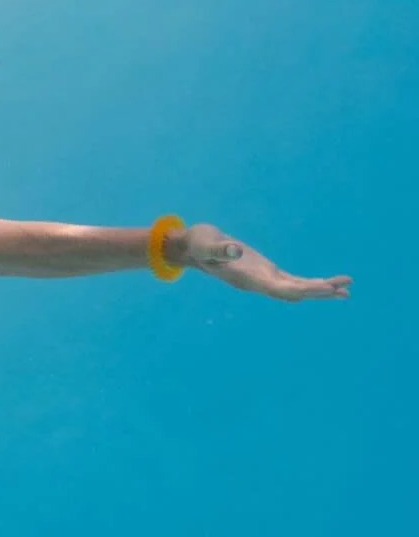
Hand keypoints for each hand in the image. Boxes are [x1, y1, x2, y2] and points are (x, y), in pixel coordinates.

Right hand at [173, 223, 350, 301]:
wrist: (190, 248)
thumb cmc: (198, 243)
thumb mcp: (206, 244)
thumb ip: (220, 249)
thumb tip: (235, 249)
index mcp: (246, 278)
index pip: (279, 288)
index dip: (302, 288)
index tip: (323, 288)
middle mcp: (257, 283)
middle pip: (292, 292)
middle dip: (318, 290)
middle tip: (345, 289)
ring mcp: (261, 279)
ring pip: (295, 289)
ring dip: (319, 290)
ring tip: (346, 290)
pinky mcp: (264, 272)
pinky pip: (291, 282)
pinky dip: (310, 284)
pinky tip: (325, 284)